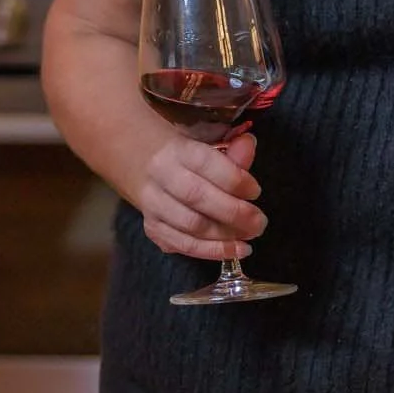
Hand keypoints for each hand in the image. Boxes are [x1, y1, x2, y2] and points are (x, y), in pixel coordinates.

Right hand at [137, 129, 267, 262]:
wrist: (134, 160)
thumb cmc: (178, 151)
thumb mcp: (202, 140)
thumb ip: (229, 149)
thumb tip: (249, 145)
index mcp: (176, 149)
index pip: (206, 164)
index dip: (234, 180)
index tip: (255, 191)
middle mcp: (160, 176)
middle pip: (197, 197)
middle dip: (234, 213)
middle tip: (259, 223)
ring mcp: (152, 205)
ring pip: (189, 226)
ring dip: (224, 237)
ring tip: (249, 238)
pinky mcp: (151, 227)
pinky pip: (181, 245)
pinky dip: (210, 251)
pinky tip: (234, 251)